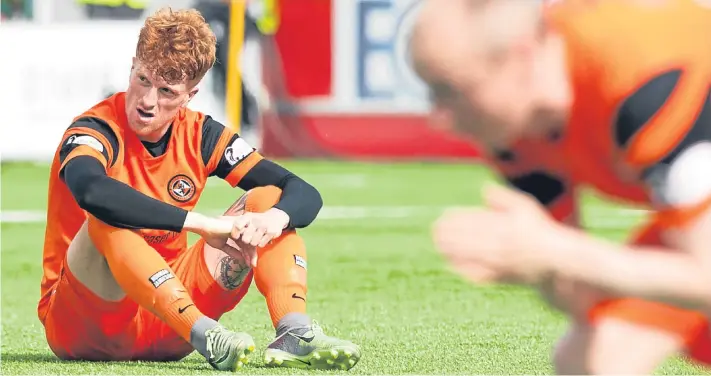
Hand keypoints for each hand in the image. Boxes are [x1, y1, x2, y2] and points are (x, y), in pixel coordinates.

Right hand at [183, 213, 258, 267]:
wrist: (204, 227)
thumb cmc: (210, 234)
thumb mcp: (223, 246)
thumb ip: (232, 251)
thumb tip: (242, 260)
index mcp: (237, 232)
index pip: (245, 243)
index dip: (248, 253)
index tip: (249, 263)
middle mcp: (241, 229)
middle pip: (250, 242)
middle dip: (252, 254)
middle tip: (253, 265)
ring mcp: (241, 228)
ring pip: (250, 241)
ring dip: (251, 253)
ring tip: (250, 263)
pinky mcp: (240, 228)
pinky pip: (247, 239)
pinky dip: (248, 249)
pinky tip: (247, 257)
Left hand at [231, 208, 289, 248]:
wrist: (276, 217)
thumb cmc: (258, 220)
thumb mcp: (248, 219)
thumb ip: (240, 226)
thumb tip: (231, 235)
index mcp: (248, 217)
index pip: (237, 225)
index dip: (235, 233)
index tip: (236, 237)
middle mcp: (256, 221)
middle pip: (245, 239)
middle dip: (247, 240)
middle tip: (250, 237)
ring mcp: (264, 227)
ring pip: (253, 243)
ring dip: (254, 243)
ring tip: (257, 237)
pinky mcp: (271, 232)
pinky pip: (261, 244)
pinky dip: (261, 243)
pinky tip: (263, 237)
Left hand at [432, 183, 561, 284]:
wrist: (556, 259)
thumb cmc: (540, 229)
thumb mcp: (525, 207)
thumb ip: (503, 198)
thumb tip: (484, 189)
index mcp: (504, 226)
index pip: (472, 222)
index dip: (455, 220)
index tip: (443, 217)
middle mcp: (499, 244)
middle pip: (466, 238)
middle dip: (448, 234)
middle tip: (434, 230)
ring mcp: (498, 262)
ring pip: (468, 256)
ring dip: (450, 250)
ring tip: (438, 244)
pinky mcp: (500, 277)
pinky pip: (475, 273)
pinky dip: (461, 268)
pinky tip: (450, 264)